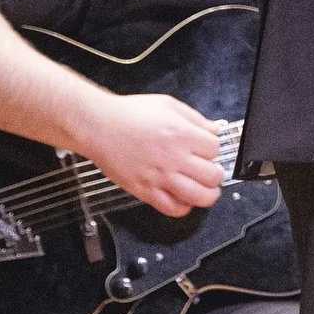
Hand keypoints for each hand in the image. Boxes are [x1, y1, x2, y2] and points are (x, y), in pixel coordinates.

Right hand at [80, 93, 224, 217]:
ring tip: (206, 189)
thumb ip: (195, 119)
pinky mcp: (145, 190)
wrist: (98, 126)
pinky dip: (183, 208)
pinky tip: (183, 199)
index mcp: (181, 134)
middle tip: (211, 171)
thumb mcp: (168, 105)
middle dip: (215, 173)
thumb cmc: (129, 113)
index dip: (214, 150)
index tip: (208, 150)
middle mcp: (173, 157)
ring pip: (198, 196)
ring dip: (208, 194)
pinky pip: (172, 208)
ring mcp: (159, 176)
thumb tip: (213, 130)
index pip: (215, 149)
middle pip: (212, 175)